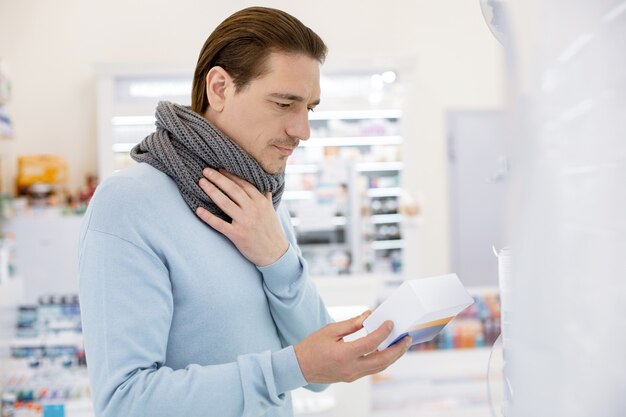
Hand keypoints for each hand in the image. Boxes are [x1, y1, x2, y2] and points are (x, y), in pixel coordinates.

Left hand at [196, 168, 288, 265]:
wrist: (275, 253)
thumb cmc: (272, 231)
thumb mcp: (271, 212)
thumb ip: (266, 198)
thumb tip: (264, 188)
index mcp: (261, 201)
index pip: (243, 184)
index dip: (230, 175)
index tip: (219, 168)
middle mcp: (252, 209)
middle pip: (232, 189)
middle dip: (218, 178)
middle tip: (205, 171)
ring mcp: (244, 222)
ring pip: (224, 203)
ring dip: (211, 191)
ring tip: (201, 182)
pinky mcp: (237, 235)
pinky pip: (219, 224)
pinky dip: (208, 217)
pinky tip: (198, 210)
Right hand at [294, 310, 411, 383]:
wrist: (299, 367)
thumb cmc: (311, 347)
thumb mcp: (330, 331)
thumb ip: (351, 324)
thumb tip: (368, 315)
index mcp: (343, 354)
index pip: (370, 343)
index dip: (383, 332)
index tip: (391, 323)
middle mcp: (350, 368)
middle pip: (382, 360)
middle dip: (397, 349)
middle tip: (407, 338)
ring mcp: (352, 375)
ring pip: (379, 367)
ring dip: (393, 356)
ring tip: (402, 345)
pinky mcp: (351, 377)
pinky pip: (372, 369)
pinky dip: (382, 360)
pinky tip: (387, 350)